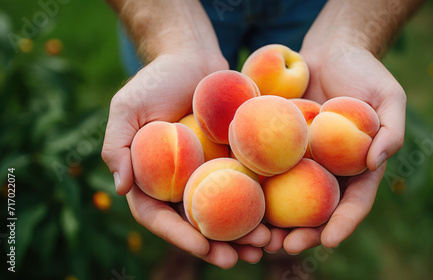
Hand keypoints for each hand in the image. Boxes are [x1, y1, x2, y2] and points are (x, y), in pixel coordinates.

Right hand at [101, 52, 269, 267]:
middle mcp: (180, 182)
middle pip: (196, 222)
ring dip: (244, 233)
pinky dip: (262, 204)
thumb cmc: (156, 80)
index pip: (159, 216)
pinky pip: (248, 186)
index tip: (203, 249)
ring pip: (226, 210)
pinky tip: (280, 218)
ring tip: (265, 247)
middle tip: (239, 259)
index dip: (179, 236)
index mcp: (151, 178)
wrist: (193, 58)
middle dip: (217, 245)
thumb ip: (116, 146)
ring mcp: (209, 172)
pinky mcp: (235, 159)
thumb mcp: (127, 108)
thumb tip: (120, 188)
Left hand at [264, 42, 405, 253]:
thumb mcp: (389, 96)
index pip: (353, 202)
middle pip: (316, 210)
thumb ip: (391, 129)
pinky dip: (254, 186)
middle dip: (303, 233)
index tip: (330, 242)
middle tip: (284, 246)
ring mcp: (301, 159)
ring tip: (257, 237)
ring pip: (287, 197)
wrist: (330, 51)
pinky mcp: (278, 144)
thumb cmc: (364, 72)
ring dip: (273, 220)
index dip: (343, 224)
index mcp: (357, 168)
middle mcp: (328, 170)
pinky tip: (238, 197)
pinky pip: (266, 167)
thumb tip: (376, 162)